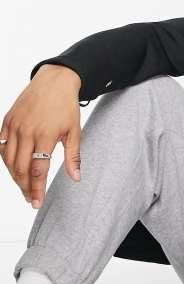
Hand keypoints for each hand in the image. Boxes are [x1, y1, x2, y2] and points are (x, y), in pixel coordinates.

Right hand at [0, 65, 82, 207]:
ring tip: (23, 187)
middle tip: (30, 199)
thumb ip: (73, 156)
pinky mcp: (7, 120)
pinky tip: (13, 168)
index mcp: (44, 135)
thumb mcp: (74, 131)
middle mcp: (26, 131)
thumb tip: (76, 178)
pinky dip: (5, 159)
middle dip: (24, 187)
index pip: (37, 169)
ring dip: (14, 176)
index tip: (37, 202)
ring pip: (7, 159)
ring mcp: (14, 125)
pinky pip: (0, 145)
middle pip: (20, 168)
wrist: (54, 81)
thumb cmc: (66, 106)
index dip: (36, 189)